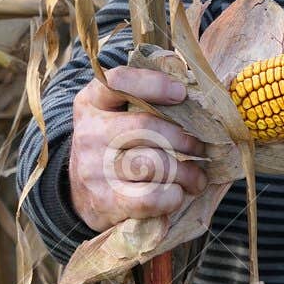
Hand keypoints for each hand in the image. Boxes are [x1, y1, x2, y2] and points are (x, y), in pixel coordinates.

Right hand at [68, 64, 208, 231]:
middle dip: (184, 139)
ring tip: (197, 178)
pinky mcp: (103, 202)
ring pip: (153, 164)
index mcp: (92, 102)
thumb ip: (146, 100)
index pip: (118, 82)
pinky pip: (149, 197)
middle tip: (202, 149)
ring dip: (186, 173)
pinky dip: (171, 197)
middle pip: (145, 127)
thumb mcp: (116, 115)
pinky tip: (177, 195)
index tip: (181, 93)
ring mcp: (93, 169)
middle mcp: (89, 133)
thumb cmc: (114, 146)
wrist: (81, 194)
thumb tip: (194, 92)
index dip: (154, 84)